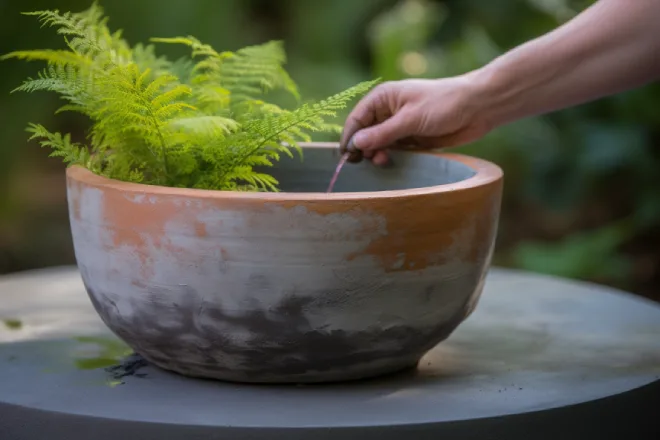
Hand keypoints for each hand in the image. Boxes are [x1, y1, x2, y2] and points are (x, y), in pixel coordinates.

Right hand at [340, 76, 492, 164]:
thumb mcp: (411, 119)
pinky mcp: (412, 138)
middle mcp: (389, 111)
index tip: (347, 157)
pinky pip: (395, 150)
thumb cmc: (444, 104)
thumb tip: (356, 143)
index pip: (357, 119)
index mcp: (384, 98)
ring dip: (378, 154)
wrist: (478, 107)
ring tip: (383, 161)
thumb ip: (383, 133)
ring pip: (379, 144)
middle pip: (365, 133)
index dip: (350, 137)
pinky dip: (391, 157)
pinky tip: (392, 162)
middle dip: (364, 148)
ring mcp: (400, 125)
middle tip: (371, 161)